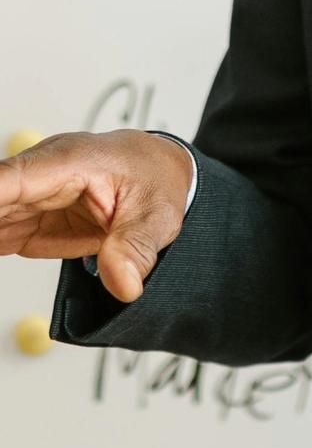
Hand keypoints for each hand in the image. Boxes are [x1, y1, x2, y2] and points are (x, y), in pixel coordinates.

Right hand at [0, 129, 193, 303]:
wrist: (159, 170)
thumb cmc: (155, 178)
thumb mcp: (156, 216)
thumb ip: (135, 248)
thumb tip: (124, 286)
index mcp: (70, 161)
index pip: (12, 179)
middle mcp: (42, 173)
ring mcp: (30, 194)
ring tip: (0, 253)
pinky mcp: (26, 217)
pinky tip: (6, 248)